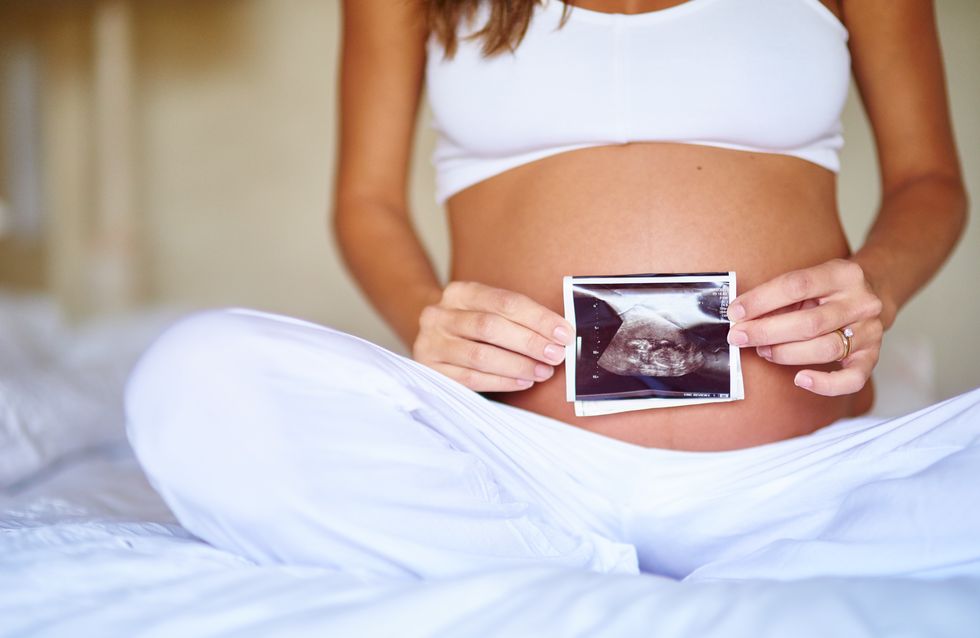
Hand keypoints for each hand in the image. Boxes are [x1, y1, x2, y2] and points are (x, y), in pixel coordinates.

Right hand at [413, 281, 573, 391]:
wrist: (434, 338)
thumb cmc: (473, 325)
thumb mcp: (488, 310)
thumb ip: (518, 317)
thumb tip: (560, 333)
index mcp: (460, 292)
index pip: (504, 302)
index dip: (538, 318)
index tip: (564, 333)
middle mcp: (440, 315)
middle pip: (490, 327)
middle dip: (529, 342)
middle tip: (556, 355)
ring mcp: (432, 343)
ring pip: (480, 356)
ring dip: (517, 365)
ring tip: (543, 372)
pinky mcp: (431, 370)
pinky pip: (470, 378)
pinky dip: (501, 381)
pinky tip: (522, 382)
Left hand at [726, 259, 884, 395]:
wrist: (874, 292)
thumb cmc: (828, 290)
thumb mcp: (809, 281)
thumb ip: (780, 297)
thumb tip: (741, 317)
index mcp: (843, 274)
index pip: (796, 285)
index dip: (761, 300)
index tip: (736, 312)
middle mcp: (861, 302)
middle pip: (809, 323)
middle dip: (767, 332)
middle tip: (739, 337)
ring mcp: (870, 330)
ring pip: (825, 348)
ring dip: (786, 353)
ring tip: (763, 350)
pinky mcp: (873, 356)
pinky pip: (852, 379)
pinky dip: (825, 384)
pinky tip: (800, 379)